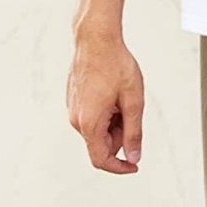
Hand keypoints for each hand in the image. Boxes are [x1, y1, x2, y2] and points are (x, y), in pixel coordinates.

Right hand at [67, 31, 144, 173]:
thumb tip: (133, 156)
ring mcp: (73, 110)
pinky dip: (106, 113)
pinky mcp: (74, 101)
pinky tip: (112, 93)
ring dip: (114, 122)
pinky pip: (92, 117)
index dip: (119, 167)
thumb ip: (133, 133)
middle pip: (102, 144)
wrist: (96, 39)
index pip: (101, 160)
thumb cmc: (115, 65)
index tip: (134, 165)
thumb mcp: (133, 101)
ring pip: (98, 130)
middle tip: (132, 111)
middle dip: (120, 135)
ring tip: (122, 98)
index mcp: (89, 123)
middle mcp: (76, 120)